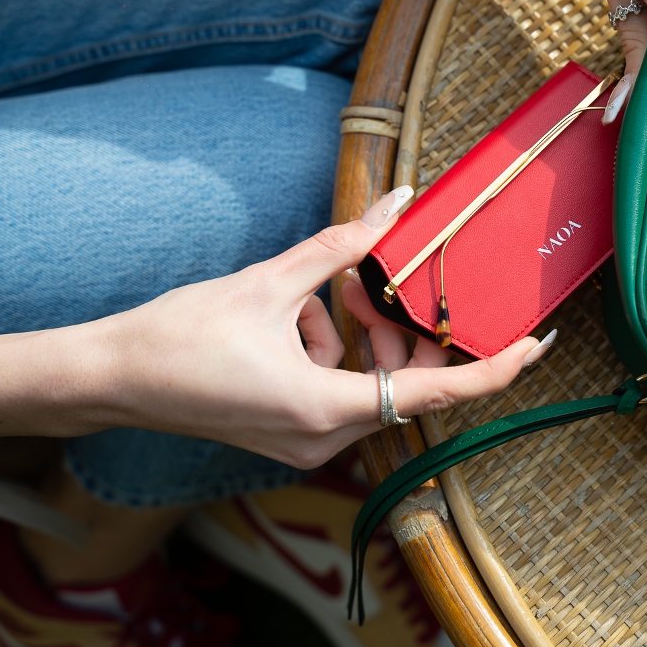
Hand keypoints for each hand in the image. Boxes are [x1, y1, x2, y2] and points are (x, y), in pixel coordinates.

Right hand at [0, 186, 554, 468]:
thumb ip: (343, 245)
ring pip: (370, 384)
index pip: (436, 392)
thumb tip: (400, 203)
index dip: (494, 369)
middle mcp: (323, 438)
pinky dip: (335, 352)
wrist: (110, 379)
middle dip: (404, 330)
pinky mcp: (290, 435)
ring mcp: (305, 443)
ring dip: (362, 336)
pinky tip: (298, 319)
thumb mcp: (269, 282)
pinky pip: (339, 391)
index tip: (536, 344)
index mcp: (326, 409)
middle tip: (387, 282)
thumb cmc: (178, 336)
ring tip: (328, 293)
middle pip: (403, 383)